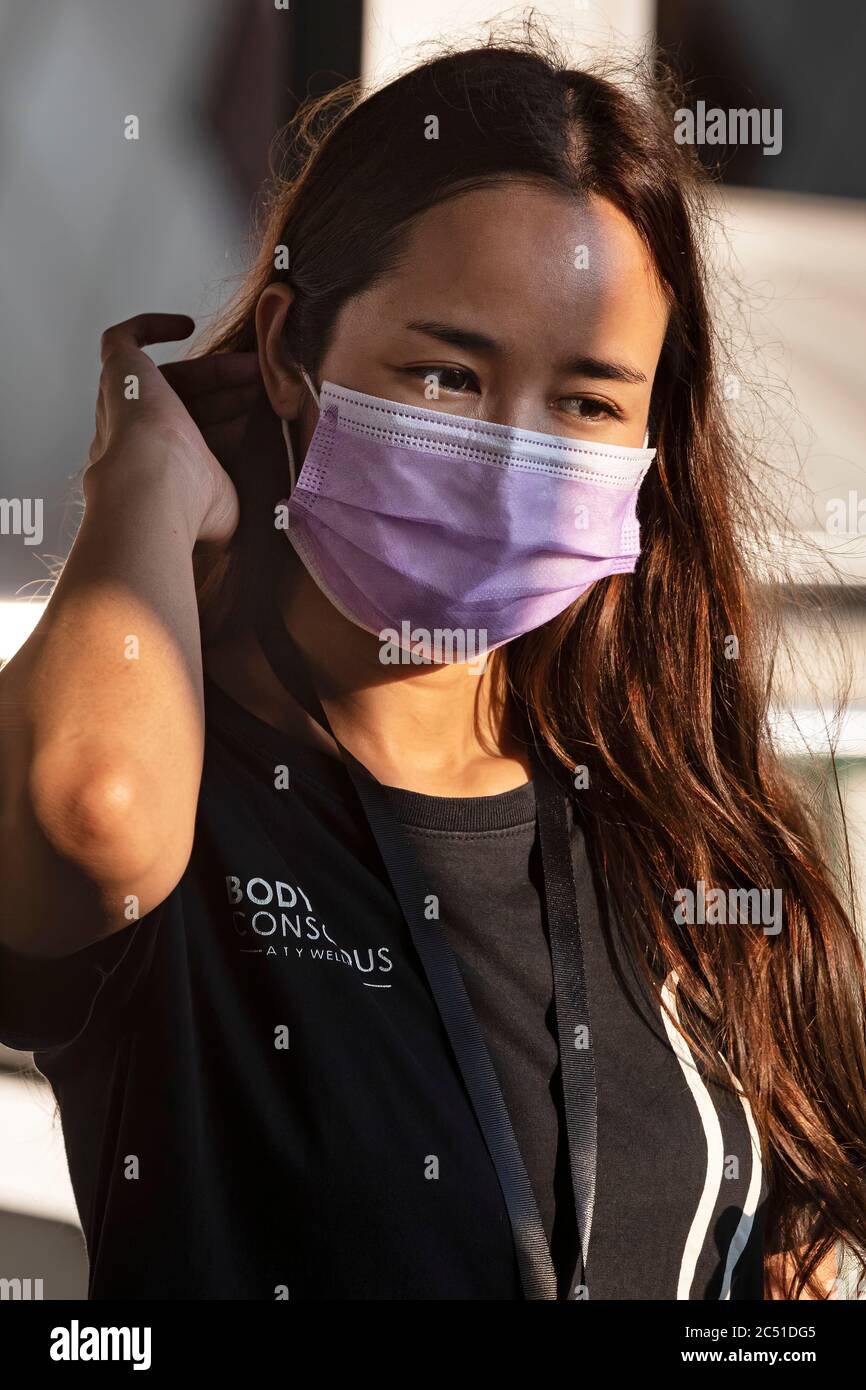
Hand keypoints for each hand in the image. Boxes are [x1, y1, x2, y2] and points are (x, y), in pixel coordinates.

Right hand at [85, 313, 253, 543]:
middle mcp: (135, 439)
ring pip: (169, 377)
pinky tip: (185, 326)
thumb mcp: (229, 502)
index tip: (268, 410)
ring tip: (259, 364)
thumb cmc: (191, 505)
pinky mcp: (117, 373)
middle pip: (188, 404)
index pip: (199, 436)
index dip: (234, 420)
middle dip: (232, 392)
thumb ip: (242, 496)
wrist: (154, 488)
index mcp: (158, 471)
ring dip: (215, 369)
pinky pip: (122, 341)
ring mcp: (123, 405)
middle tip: (269, 382)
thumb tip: (272, 509)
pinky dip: (150, 327)